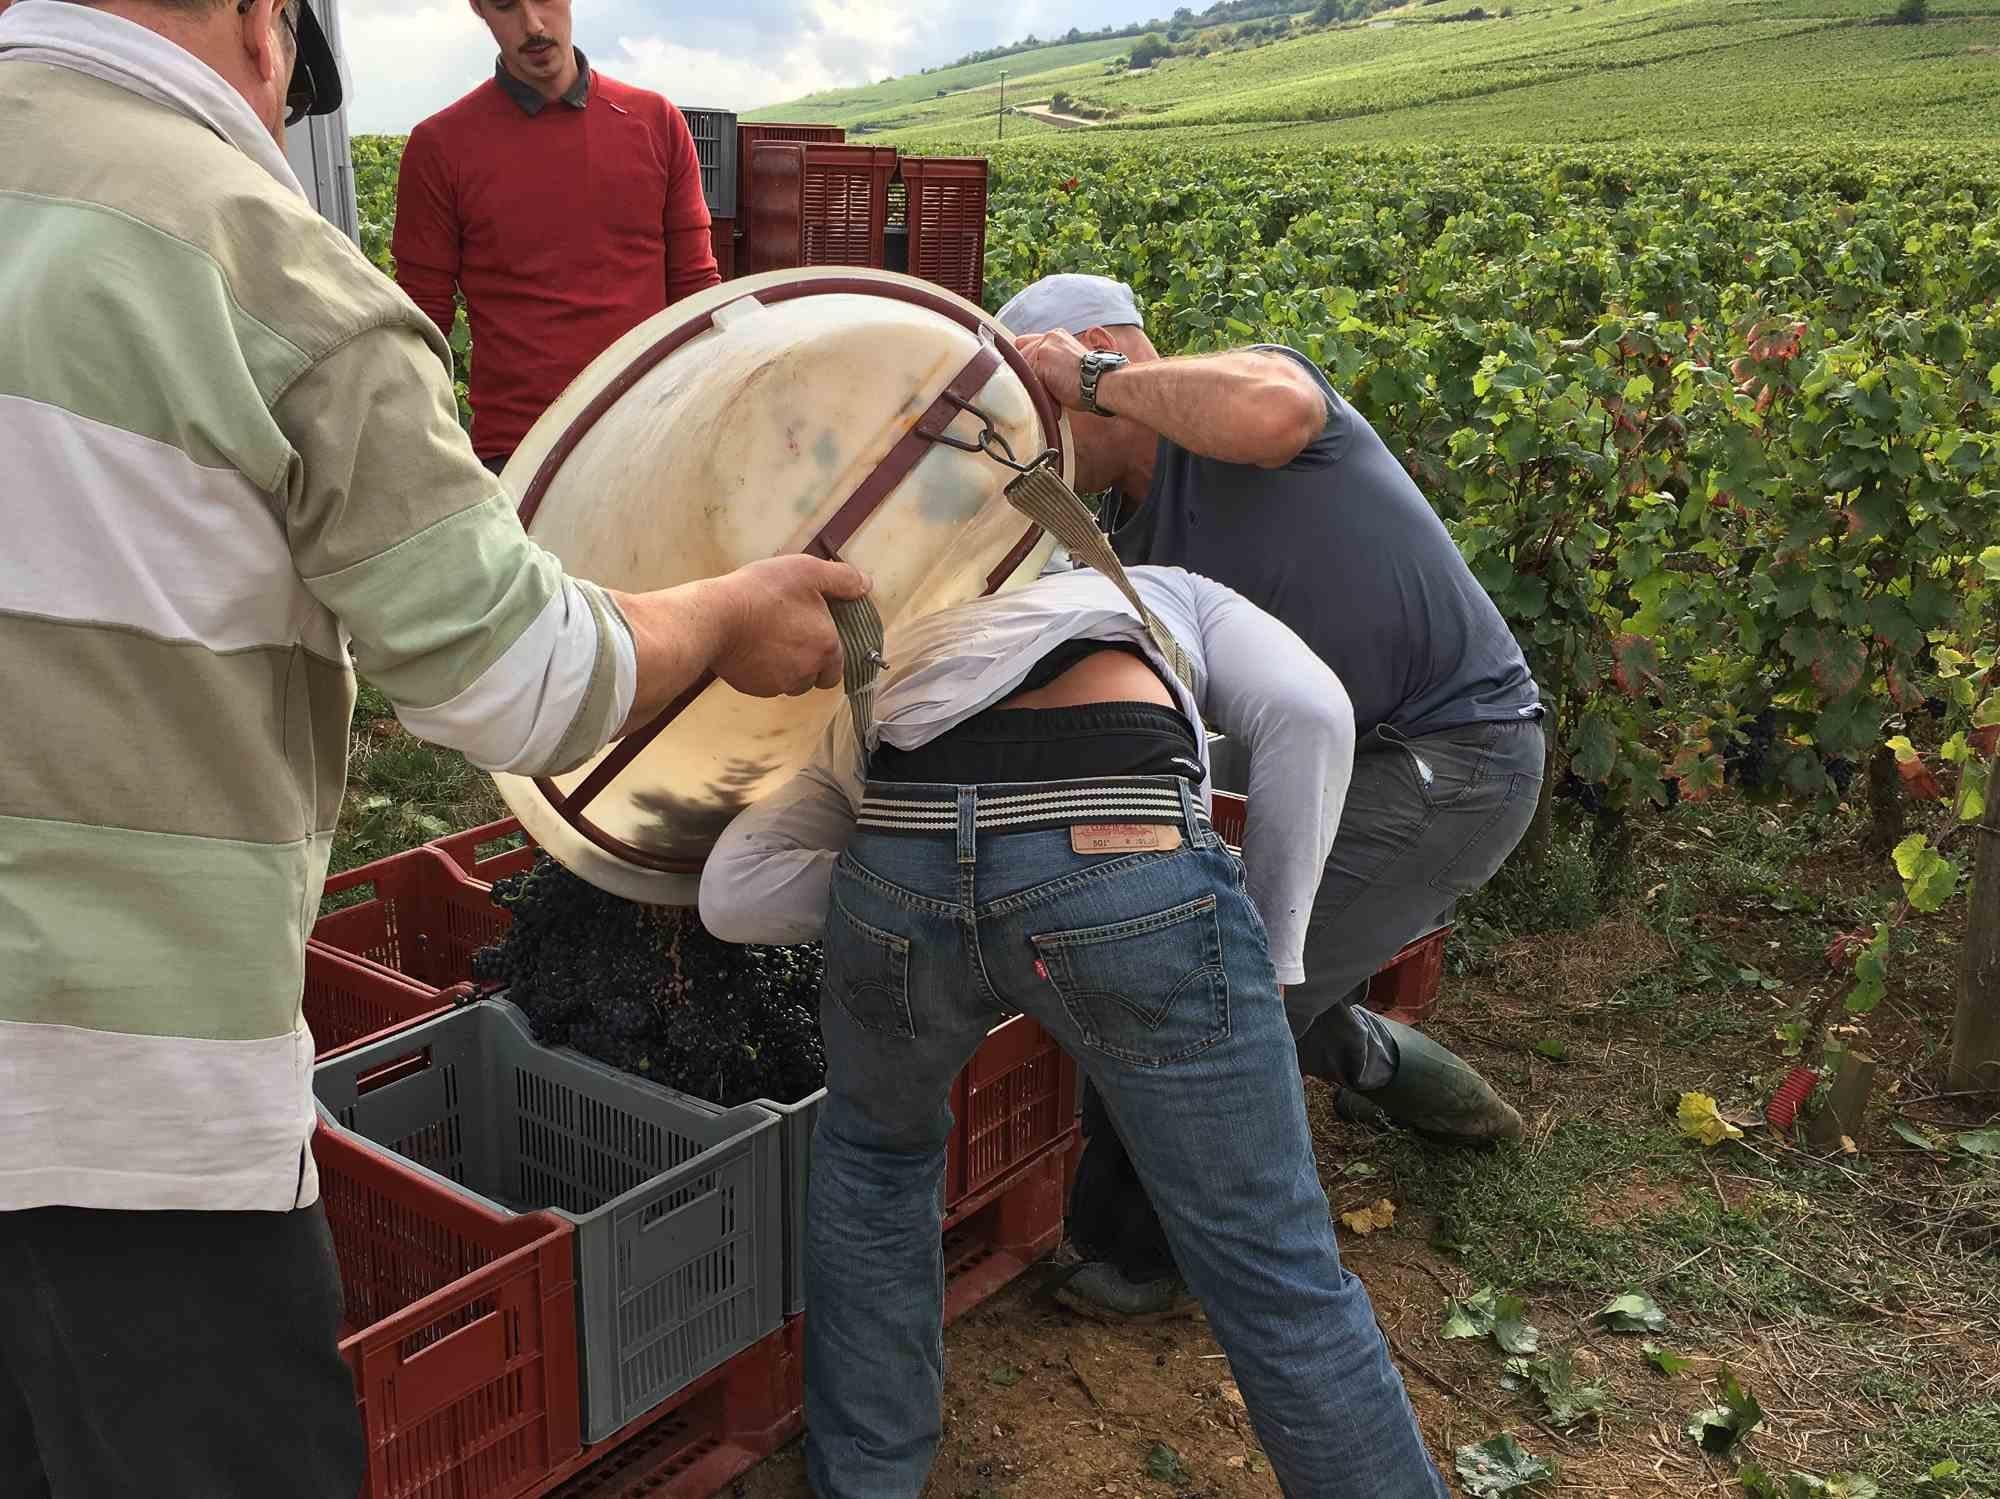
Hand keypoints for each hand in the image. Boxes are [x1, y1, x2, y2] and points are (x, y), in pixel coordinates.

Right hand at [709, 555, 870, 697]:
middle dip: (810, 664)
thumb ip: (842, 579)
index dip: (829, 648)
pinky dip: (763, 672)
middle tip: (791, 636)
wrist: (716, 618)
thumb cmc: (764, 592)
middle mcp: (808, 671)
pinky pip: (766, 685)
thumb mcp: (807, 571)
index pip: (839, 663)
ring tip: (769, 640)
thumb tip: (867, 585)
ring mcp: (780, 684)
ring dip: (787, 669)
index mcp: (827, 646)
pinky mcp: (754, 689)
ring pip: (792, 683)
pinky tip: (751, 649)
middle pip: (816, 677)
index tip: (813, 631)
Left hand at [1013, 329, 1090, 409]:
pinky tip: (1055, 400)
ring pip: (1024, 372)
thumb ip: (1051, 361)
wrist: (1103, 383)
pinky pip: (1029, 382)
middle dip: (1030, 377)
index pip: (1025, 346)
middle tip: (1051, 390)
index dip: (1030, 364)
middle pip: (1020, 359)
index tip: (1040, 379)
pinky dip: (1039, 395)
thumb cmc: (1091, 380)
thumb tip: (1035, 372)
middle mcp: (1048, 338)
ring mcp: (1043, 348)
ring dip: (1036, 386)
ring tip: (1055, 395)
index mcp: (1056, 336)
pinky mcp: (1041, 362)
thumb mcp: (1069, 364)